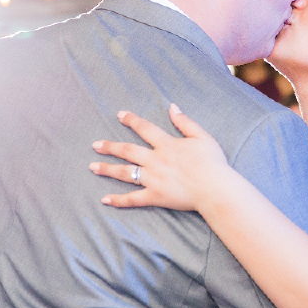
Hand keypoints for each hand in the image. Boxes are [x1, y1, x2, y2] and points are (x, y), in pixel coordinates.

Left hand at [90, 105, 232, 210]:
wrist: (215, 188)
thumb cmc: (213, 163)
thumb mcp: (202, 136)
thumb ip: (185, 122)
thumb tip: (172, 107)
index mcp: (166, 145)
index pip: (144, 129)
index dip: (131, 120)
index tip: (119, 115)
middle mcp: (156, 160)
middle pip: (127, 151)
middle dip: (110, 147)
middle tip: (95, 145)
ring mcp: (153, 179)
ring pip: (125, 173)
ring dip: (108, 169)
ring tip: (92, 167)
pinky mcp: (155, 197)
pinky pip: (133, 199)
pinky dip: (118, 200)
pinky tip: (104, 200)